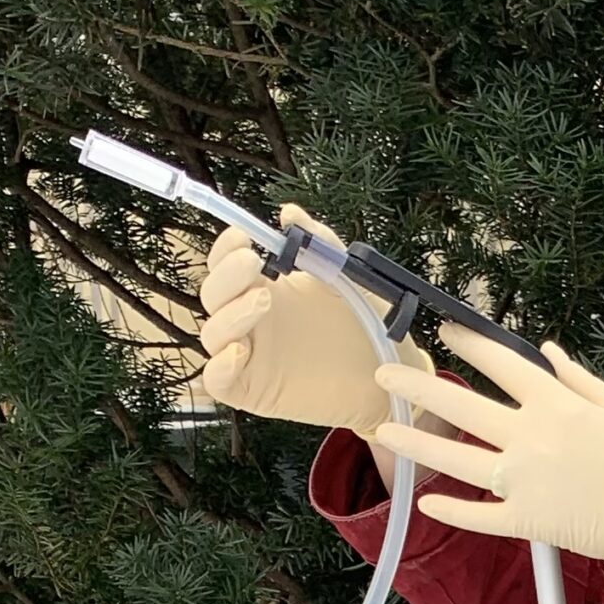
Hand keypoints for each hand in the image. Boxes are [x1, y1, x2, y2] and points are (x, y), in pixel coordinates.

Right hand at [197, 205, 432, 442]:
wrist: (391, 377)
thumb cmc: (369, 327)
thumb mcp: (349, 277)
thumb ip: (321, 243)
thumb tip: (290, 212)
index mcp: (267, 289)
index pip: (226, 266)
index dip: (226, 249)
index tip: (243, 237)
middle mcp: (253, 321)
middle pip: (214, 295)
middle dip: (227, 275)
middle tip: (253, 263)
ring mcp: (251, 357)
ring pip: (213, 333)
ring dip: (230, 313)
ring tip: (265, 299)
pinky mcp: (254, 391)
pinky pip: (219, 380)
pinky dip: (220, 366)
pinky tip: (240, 351)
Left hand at [366, 326, 603, 584]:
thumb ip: (579, 378)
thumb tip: (547, 350)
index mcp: (558, 404)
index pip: (502, 364)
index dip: (469, 343)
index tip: (445, 330)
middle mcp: (533, 437)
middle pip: (463, 406)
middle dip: (418, 387)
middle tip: (384, 375)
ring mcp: (525, 481)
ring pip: (456, 459)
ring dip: (416, 444)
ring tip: (384, 432)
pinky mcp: (527, 520)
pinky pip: (479, 515)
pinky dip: (451, 508)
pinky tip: (424, 500)